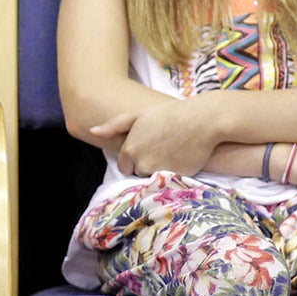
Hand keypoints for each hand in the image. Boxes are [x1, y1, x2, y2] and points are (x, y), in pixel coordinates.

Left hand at [90, 96, 222, 177]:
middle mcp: (141, 164)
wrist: (203, 119)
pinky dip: (174, 173)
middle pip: (138, 173)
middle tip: (162, 148)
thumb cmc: (170, 114)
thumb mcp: (139, 115)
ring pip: (153, 178)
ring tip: (172, 152)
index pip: (125, 166)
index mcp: (129, 150)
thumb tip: (93, 131)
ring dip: (160, 170)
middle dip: (146, 165)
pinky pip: (170, 181)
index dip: (135, 159)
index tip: (148, 148)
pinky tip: (182, 158)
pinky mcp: (176, 178)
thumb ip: (114, 125)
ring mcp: (159, 172)